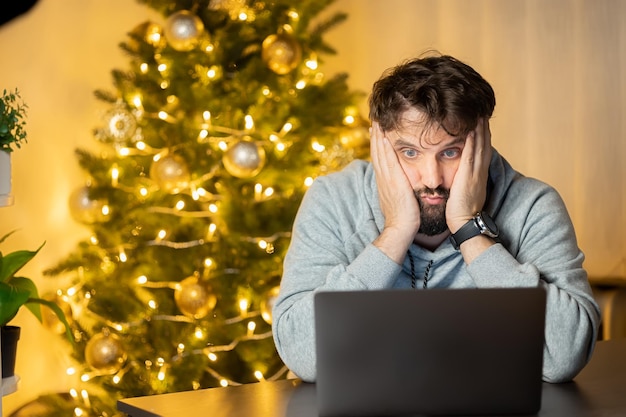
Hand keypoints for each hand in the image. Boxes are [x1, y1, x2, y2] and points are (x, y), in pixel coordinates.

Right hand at [370, 122, 419, 260]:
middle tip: (374, 120)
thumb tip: (403, 184)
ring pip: (380, 153)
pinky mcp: (392, 182)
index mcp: (384, 182)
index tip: (377, 131)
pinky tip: (385, 136)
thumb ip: (400, 188)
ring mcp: (386, 179)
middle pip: (377, 152)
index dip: (378, 144)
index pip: (379, 158)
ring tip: (377, 122)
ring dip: (378, 137)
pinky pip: (387, 161)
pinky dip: (384, 148)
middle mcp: (383, 178)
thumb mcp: (400, 199)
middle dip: (375, 135)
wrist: (401, 229)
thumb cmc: (405, 218)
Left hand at [446, 118, 492, 232]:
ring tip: (480, 115)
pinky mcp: (468, 177)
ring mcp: (475, 174)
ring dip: (480, 130)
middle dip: (485, 128)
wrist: (465, 223)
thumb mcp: (464, 191)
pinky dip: (472, 142)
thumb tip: (459, 175)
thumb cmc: (461, 210)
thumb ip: (463, 180)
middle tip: (484, 112)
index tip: (482, 122)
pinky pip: (470, 155)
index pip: (483, 151)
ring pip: (480, 147)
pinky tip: (471, 130)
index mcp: (479, 174)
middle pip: (485, 145)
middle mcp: (480, 171)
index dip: (484, 136)